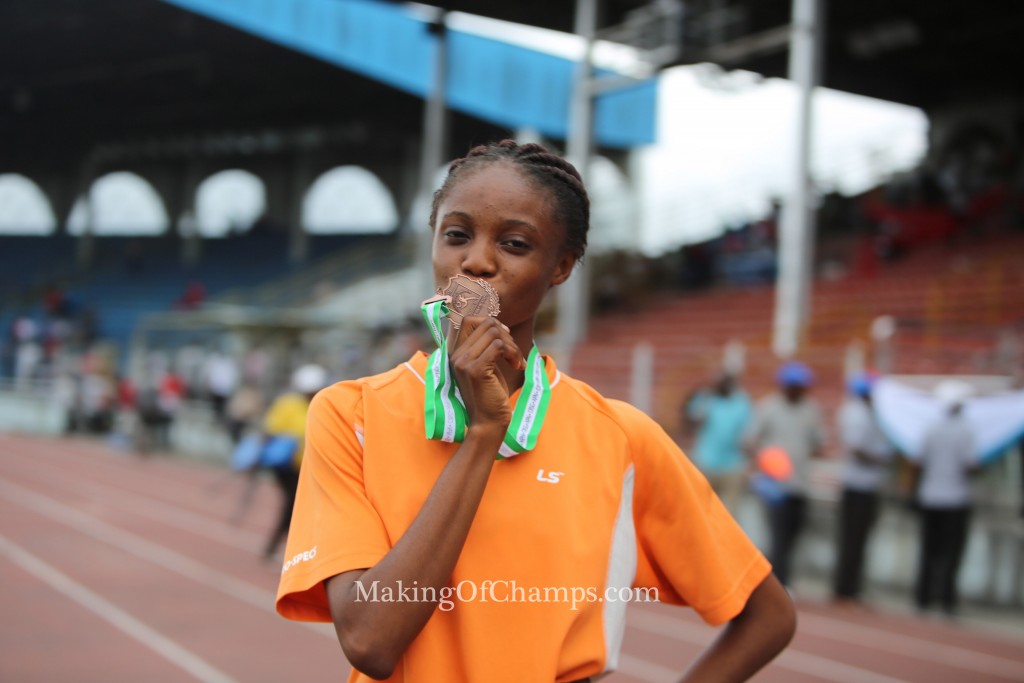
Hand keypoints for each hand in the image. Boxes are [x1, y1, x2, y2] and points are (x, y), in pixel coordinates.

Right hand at [448, 316, 523, 435]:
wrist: (488, 423)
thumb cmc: (491, 396)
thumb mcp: (486, 367)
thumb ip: (485, 347)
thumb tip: (498, 325)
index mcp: (456, 353)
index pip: (469, 319)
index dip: (491, 323)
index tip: (505, 340)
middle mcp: (456, 355)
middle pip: (486, 323)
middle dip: (506, 336)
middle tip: (514, 355)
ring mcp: (464, 362)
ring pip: (494, 332)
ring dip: (512, 346)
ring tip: (516, 362)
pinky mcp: (476, 370)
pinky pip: (499, 346)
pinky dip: (513, 353)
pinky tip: (517, 367)